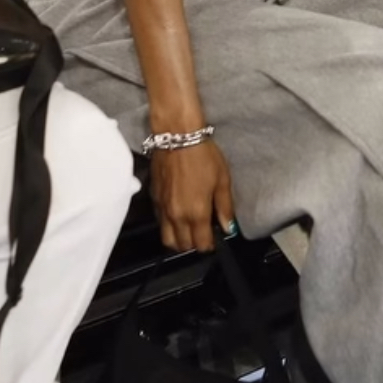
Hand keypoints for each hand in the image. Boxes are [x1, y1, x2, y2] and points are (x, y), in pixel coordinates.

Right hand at [149, 138, 235, 252]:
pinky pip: (160, 222)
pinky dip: (168, 225)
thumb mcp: (222, 180)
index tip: (214, 240)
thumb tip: (228, 227)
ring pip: (167, 238)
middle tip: (203, 235)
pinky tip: (178, 215)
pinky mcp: (154, 199)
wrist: (177, 137)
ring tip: (189, 229)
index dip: (209, 245)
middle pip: (182, 245)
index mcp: (196, 213)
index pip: (201, 244)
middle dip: (194, 245)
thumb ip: (225, 207)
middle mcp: (177, 215)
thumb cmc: (202, 156)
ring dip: (179, 239)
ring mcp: (163, 209)